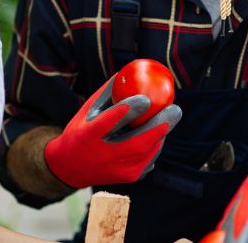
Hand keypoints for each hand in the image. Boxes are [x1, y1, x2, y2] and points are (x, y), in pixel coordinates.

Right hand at [43, 75, 181, 188]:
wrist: (72, 168)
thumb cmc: (81, 130)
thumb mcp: (88, 110)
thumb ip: (108, 93)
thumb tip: (128, 71)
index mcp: (88, 137)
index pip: (108, 124)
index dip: (128, 111)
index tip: (146, 98)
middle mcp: (104, 156)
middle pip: (137, 143)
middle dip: (159, 126)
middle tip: (175, 109)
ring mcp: (118, 170)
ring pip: (148, 151)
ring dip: (162, 132)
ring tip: (170, 115)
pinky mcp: (131, 177)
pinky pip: (150, 157)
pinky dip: (156, 143)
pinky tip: (159, 131)